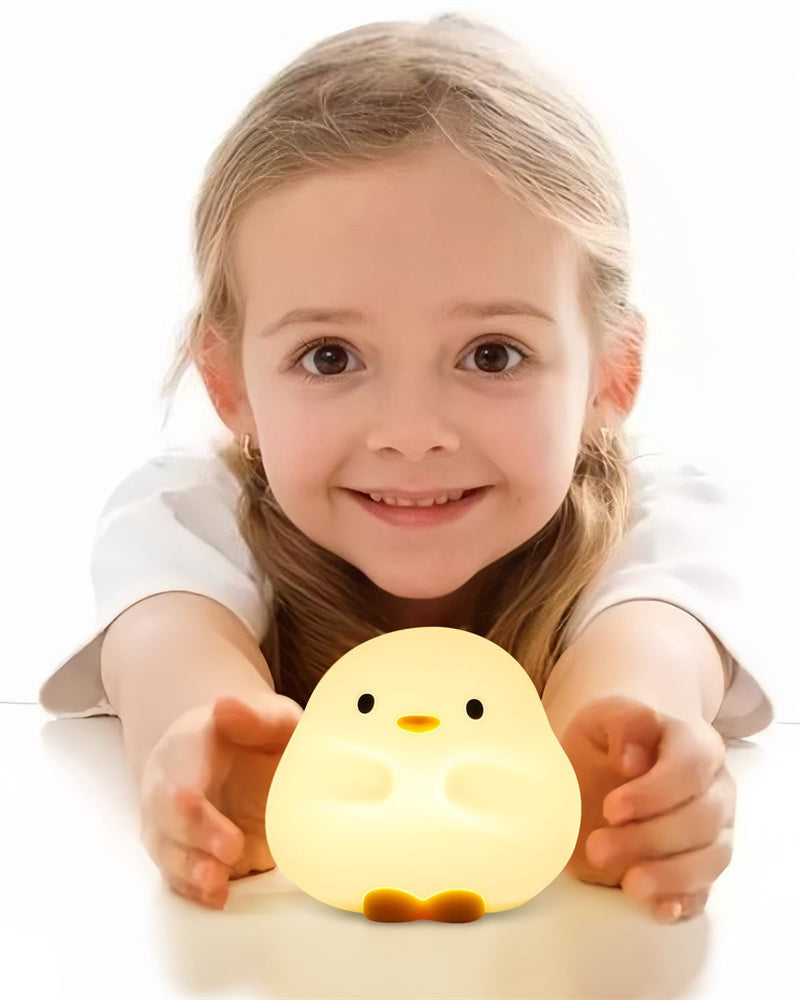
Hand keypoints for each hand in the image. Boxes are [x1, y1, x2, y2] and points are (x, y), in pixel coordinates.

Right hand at [139, 691, 302, 909]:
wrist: (234, 755)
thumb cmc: (256, 735)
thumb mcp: (268, 717)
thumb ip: (257, 716)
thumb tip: (227, 705)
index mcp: (188, 743)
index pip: (178, 766)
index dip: (185, 789)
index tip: (191, 802)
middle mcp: (168, 782)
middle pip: (166, 812)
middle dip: (194, 834)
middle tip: (231, 848)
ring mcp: (167, 820)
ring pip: (167, 848)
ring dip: (190, 869)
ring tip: (218, 884)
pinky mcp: (179, 850)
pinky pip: (176, 874)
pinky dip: (193, 889)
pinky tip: (215, 896)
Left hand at [559, 695, 734, 921]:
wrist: (616, 760)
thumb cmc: (611, 740)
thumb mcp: (604, 719)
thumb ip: (622, 725)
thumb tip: (631, 759)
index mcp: (696, 744)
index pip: (691, 767)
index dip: (654, 793)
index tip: (610, 809)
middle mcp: (717, 788)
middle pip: (703, 819)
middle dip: (651, 839)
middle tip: (597, 850)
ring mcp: (718, 830)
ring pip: (713, 858)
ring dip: (670, 875)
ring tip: (627, 885)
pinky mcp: (705, 865)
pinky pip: (708, 890)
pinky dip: (685, 901)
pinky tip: (658, 908)